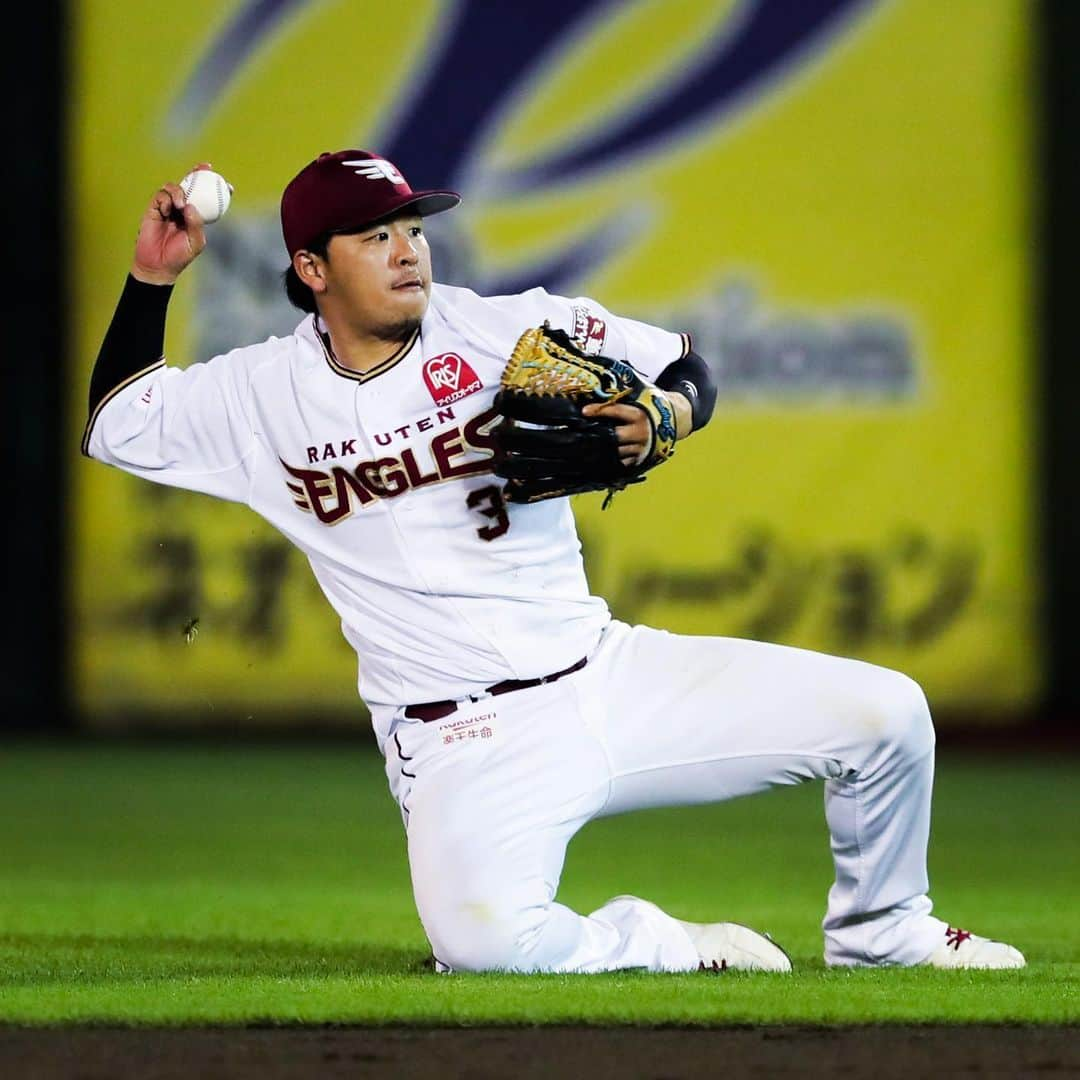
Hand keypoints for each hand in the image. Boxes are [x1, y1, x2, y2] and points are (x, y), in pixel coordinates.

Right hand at [130, 163, 211, 284]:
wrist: (158, 265)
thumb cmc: (179, 256)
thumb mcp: (195, 242)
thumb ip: (196, 224)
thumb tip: (191, 205)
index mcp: (196, 217)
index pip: (207, 199)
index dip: (216, 189)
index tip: (228, 185)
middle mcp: (183, 209)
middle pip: (190, 186)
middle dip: (198, 173)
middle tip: (205, 168)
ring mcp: (168, 208)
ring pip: (174, 188)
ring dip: (178, 191)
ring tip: (180, 204)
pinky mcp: (154, 209)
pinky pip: (160, 196)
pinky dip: (165, 199)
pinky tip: (168, 210)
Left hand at [583, 390, 692, 464]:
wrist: (675, 418)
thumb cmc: (654, 404)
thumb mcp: (644, 393)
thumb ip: (626, 392)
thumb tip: (606, 382)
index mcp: (639, 414)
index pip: (616, 411)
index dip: (599, 411)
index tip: (585, 411)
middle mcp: (640, 432)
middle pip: (615, 437)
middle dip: (602, 434)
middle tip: (588, 432)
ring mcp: (642, 447)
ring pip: (618, 451)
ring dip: (606, 447)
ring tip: (594, 443)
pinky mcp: (643, 457)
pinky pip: (625, 461)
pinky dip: (616, 457)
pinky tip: (608, 452)